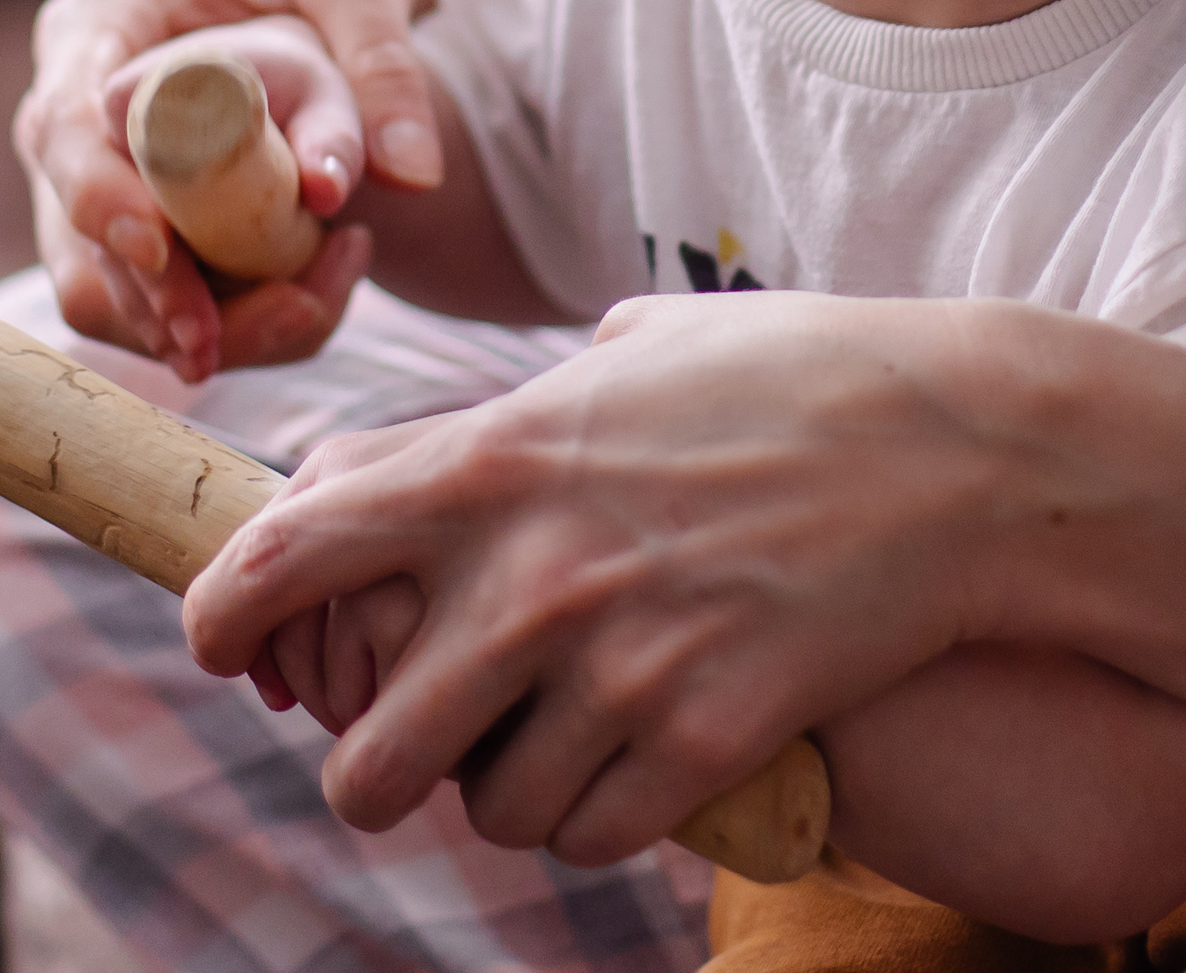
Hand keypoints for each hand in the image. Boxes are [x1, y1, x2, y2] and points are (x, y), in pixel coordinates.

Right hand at [96, 21, 383, 374]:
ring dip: (194, 329)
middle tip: (259, 329)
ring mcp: (92, 175)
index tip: (162, 250)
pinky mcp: (130, 221)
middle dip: (155, 300)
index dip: (99, 198)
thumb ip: (381, 60)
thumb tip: (412, 175)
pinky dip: (221, 324)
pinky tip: (308, 298)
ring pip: (105, 292)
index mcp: (97, 27)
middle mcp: (72, 108)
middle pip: (74, 234)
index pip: (65, 127)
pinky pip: (149, 305)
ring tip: (311, 309)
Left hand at [186, 288, 1088, 866]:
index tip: (221, 645)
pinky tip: (635, 766)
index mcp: (493, 462)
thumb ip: (529, 404)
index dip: (222, 615)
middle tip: (410, 753)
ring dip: (506, 796)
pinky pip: (591, 836)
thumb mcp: (639, 350)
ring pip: (486, 816)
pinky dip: (600, 819)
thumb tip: (466, 430)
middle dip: (375, 772)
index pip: (284, 554)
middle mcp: (532, 576)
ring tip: (554, 746)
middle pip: (366, 759)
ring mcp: (618, 667)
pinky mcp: (705, 738)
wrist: (964, 452)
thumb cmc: (805, 375)